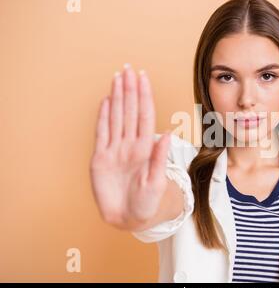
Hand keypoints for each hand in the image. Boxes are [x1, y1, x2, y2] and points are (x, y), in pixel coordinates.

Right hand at [89, 64, 170, 229]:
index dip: (143, 96)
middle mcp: (130, 145)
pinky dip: (102, 117)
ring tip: (117, 78)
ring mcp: (115, 150)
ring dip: (116, 97)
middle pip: (129, 111)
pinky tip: (105, 101)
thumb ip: (159, 158)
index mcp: (145, 148)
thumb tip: (169, 133)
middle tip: (128, 68)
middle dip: (129, 89)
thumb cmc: (148, 203)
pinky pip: (101, 133)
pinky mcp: (100, 159)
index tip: (143, 77)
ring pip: (116, 117)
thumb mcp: (156, 183)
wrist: (129, 218)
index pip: (144, 115)